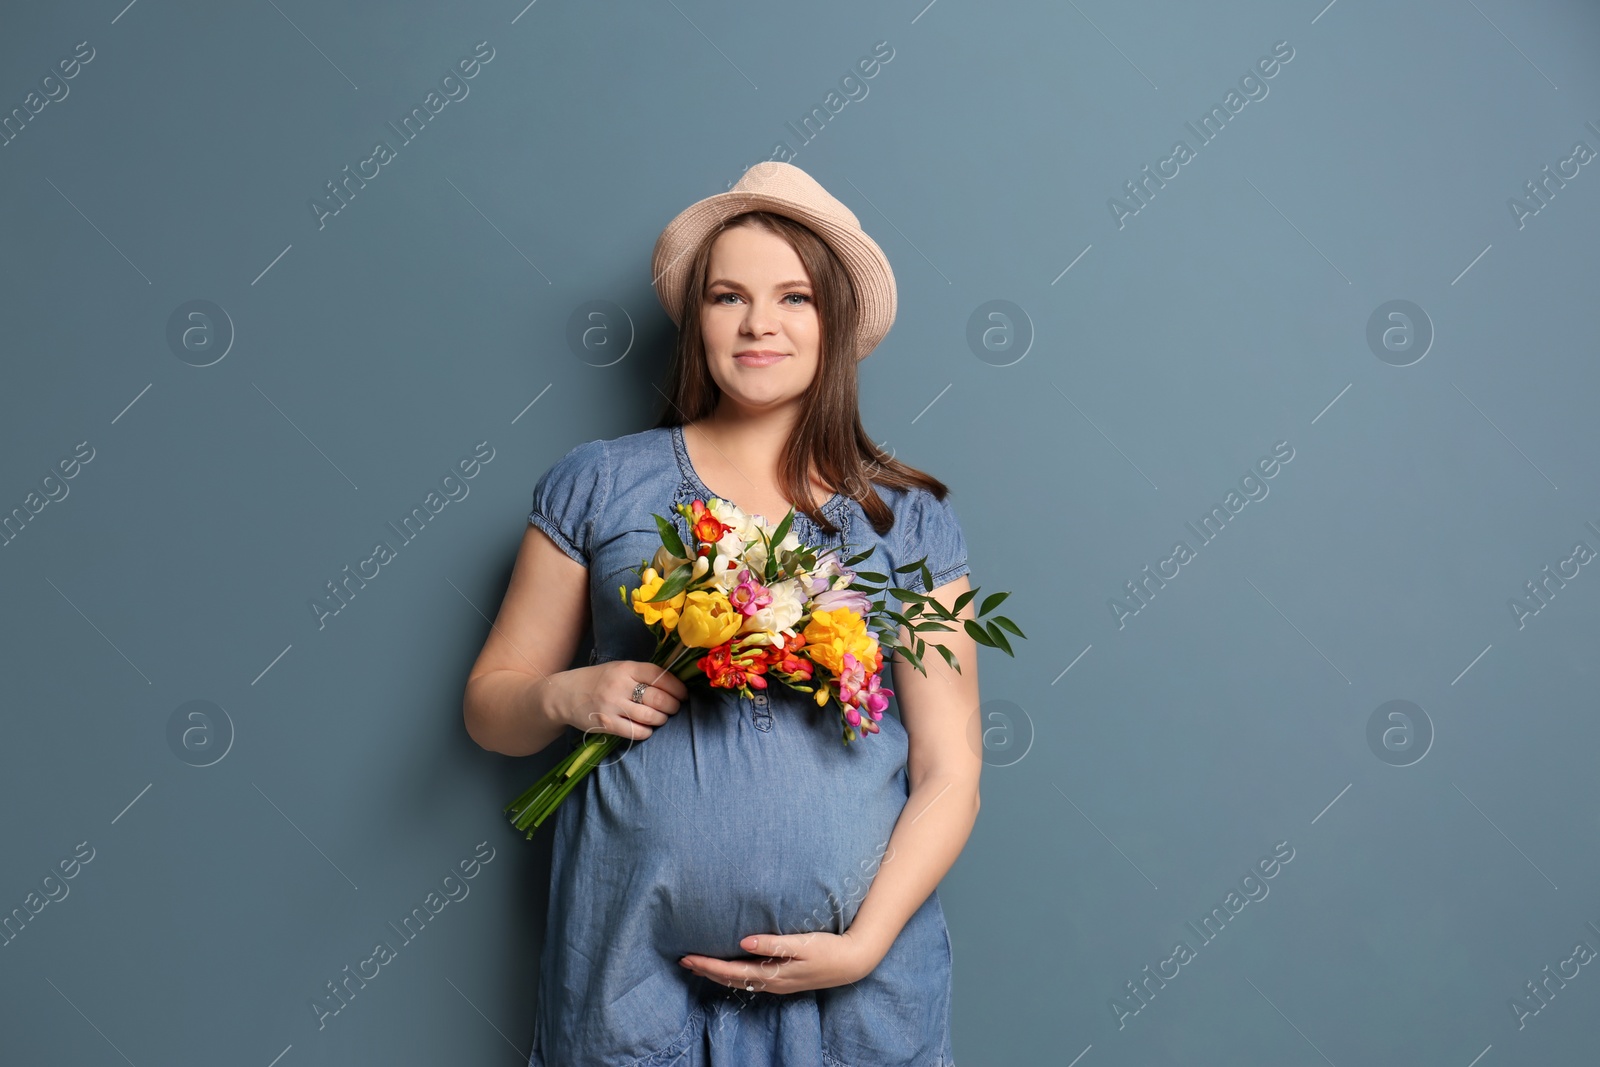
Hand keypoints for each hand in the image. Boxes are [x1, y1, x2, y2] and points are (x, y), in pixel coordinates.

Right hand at [545, 661, 687, 740]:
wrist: (563, 695)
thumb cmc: (596, 682)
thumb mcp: (617, 670)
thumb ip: (640, 675)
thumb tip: (673, 684)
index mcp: (625, 668)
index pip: (659, 675)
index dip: (676, 686)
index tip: (683, 694)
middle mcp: (619, 685)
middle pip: (658, 698)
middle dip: (673, 705)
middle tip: (674, 708)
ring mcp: (612, 705)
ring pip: (650, 716)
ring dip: (662, 719)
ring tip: (661, 718)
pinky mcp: (606, 724)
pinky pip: (636, 732)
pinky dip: (647, 732)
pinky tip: (646, 729)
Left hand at [679, 930, 882, 994]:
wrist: (851, 963)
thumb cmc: (828, 949)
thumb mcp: (802, 943)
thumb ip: (773, 943)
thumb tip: (744, 942)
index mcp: (772, 974)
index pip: (731, 972)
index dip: (708, 965)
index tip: (688, 958)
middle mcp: (771, 982)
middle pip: (730, 980)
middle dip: (706, 970)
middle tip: (684, 960)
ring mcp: (776, 983)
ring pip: (738, 982)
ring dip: (717, 974)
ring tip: (700, 964)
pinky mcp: (782, 979)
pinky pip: (749, 979)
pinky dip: (732, 974)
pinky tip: (729, 966)